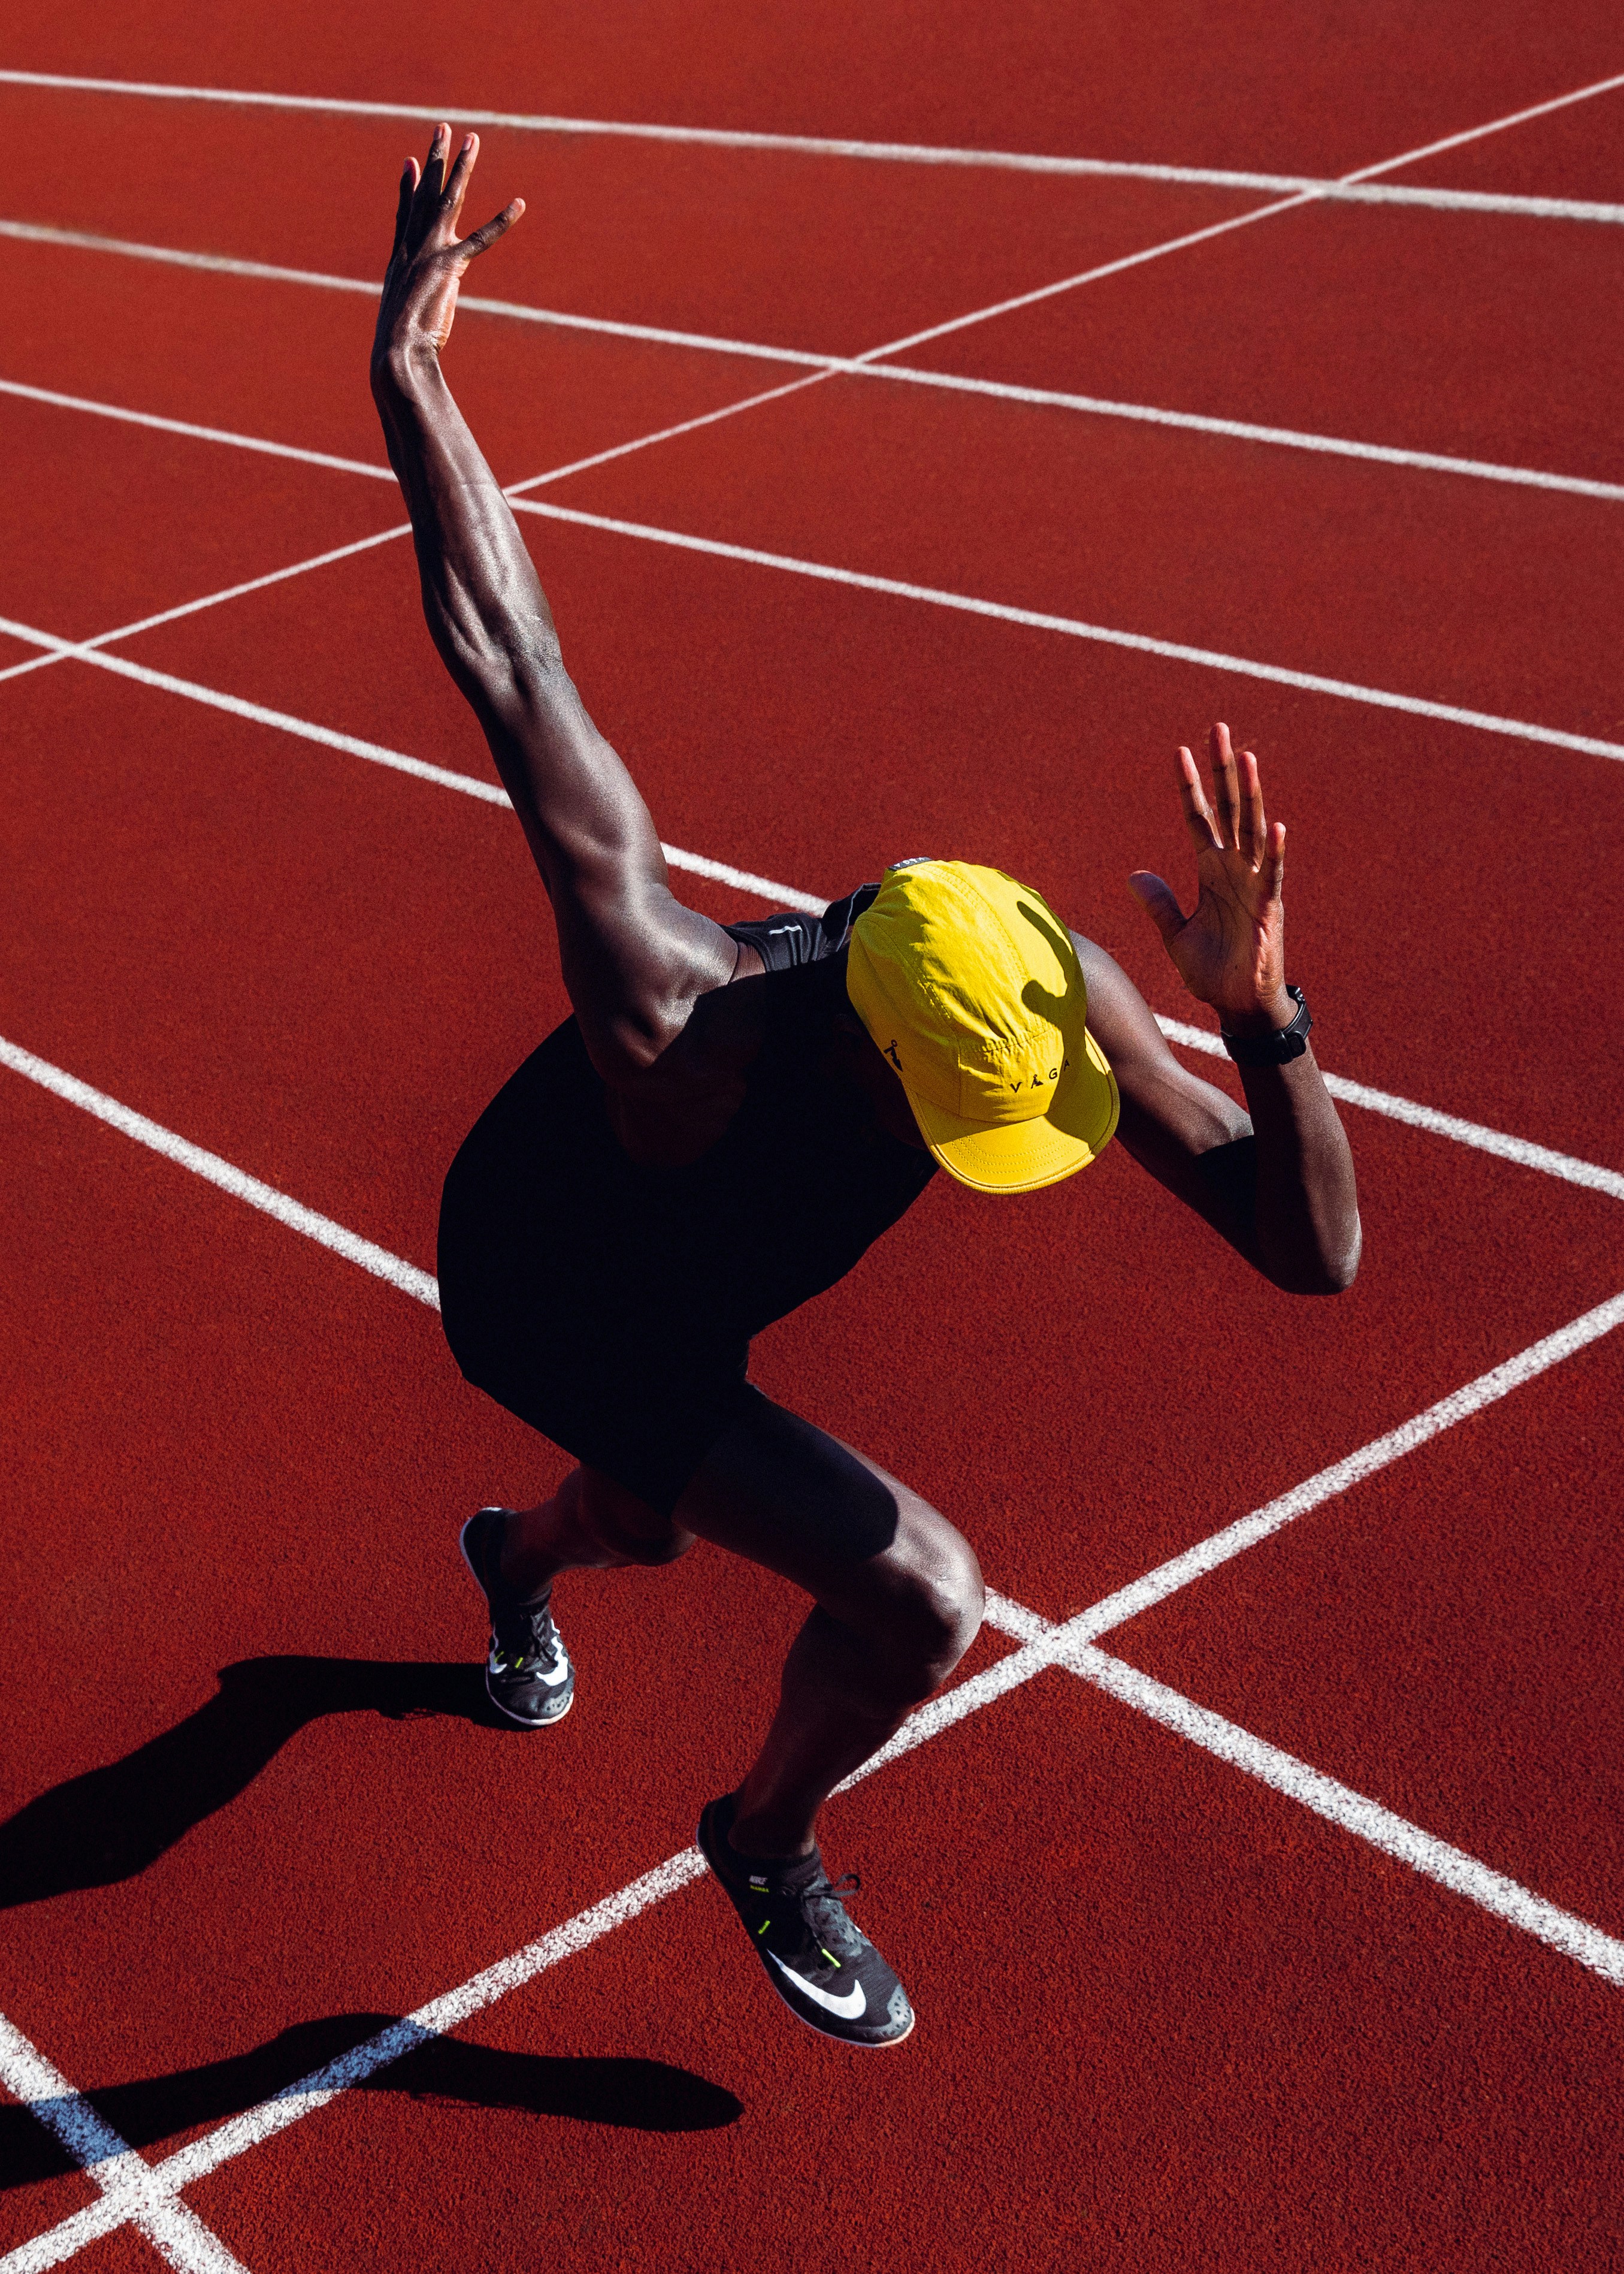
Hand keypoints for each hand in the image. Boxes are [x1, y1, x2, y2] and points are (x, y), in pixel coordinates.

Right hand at [373, 125, 522, 373]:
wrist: (395, 353)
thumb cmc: (398, 350)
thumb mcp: (403, 323)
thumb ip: (412, 312)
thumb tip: (416, 319)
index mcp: (399, 261)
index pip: (405, 215)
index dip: (408, 187)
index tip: (409, 161)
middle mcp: (412, 248)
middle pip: (425, 194)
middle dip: (436, 159)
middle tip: (443, 127)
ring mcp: (429, 252)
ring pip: (448, 200)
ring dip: (462, 168)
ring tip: (472, 139)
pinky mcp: (449, 265)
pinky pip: (481, 238)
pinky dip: (502, 221)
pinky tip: (519, 204)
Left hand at [1127, 724, 1290, 1031]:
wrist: (1238, 1005)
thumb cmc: (1213, 971)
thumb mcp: (1176, 935)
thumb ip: (1159, 904)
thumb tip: (1133, 877)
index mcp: (1212, 871)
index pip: (1198, 818)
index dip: (1189, 786)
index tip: (1179, 750)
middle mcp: (1234, 869)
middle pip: (1228, 809)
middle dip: (1223, 770)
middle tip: (1218, 728)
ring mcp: (1254, 885)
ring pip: (1251, 829)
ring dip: (1249, 795)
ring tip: (1246, 758)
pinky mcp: (1269, 909)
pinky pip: (1272, 875)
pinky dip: (1273, 851)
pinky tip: (1274, 825)